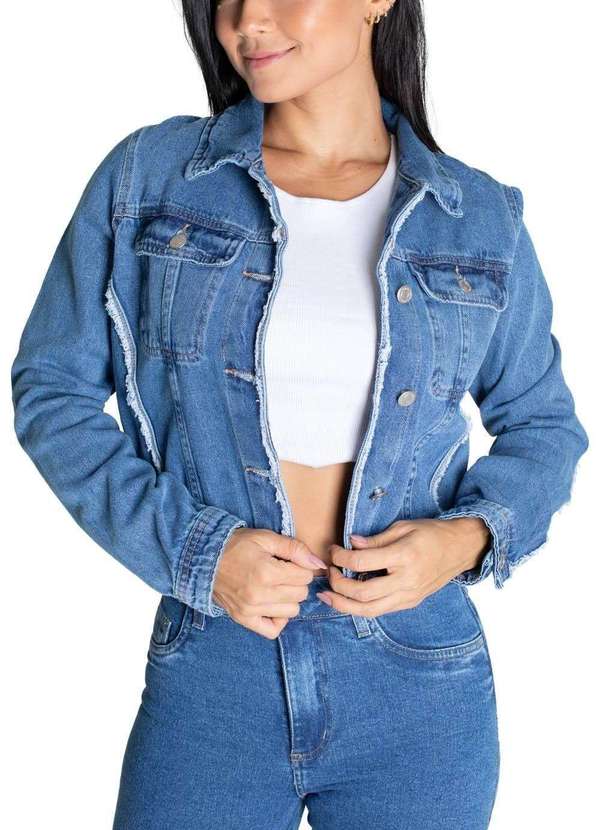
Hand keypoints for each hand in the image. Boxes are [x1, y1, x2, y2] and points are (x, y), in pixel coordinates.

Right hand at [213, 528, 327, 638]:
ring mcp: (251, 610)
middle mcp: (260, 595)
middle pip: (301, 594)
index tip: (290, 561)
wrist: (203, 558)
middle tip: (283, 572)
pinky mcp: (243, 619)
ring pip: (292, 611)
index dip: (301, 566)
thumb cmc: (236, 545)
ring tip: (276, 586)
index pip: (305, 576)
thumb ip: (295, 549)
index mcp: (267, 572)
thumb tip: (318, 564)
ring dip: (289, 599)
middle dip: (297, 581)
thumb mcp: (266, 538)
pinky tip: (273, 605)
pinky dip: (278, 619)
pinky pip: (272, 630)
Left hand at [316, 517, 490, 616]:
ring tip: (327, 596)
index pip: (361, 562)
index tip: (333, 551)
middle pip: (362, 593)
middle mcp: (406, 580)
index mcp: (404, 556)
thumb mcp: (403, 527)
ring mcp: (409, 596)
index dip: (340, 558)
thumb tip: (351, 544)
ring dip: (343, 604)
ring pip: (369, 610)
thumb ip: (375, 539)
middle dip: (338, 585)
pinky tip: (347, 599)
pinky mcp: (410, 603)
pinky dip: (360, 607)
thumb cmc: (431, 533)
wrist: (459, 549)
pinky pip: (380, 611)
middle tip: (328, 572)